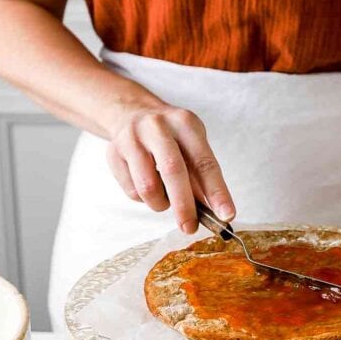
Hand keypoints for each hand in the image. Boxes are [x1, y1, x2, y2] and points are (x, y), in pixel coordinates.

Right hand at [106, 105, 234, 231]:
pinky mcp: (113, 153)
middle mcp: (158, 127)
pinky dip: (143, 199)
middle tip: (190, 228)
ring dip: (160, 203)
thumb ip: (201, 177)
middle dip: (184, 206)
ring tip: (165, 199)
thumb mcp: (191, 145)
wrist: (130, 112)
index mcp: (185, 123)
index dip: (217, 192)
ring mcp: (132, 138)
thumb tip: (215, 214)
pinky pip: (131, 191)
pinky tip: (146, 185)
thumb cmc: (170, 137)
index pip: (204, 162)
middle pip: (173, 171)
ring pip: (147, 187)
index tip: (227, 216)